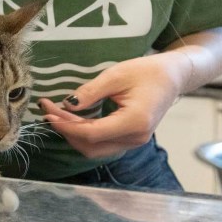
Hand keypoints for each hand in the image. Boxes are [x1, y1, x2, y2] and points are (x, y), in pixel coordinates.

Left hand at [39, 53, 188, 157]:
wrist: (172, 77)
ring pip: (94, 149)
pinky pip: (101, 144)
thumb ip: (90, 92)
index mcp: (135, 122)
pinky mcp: (130, 140)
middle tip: (48, 110)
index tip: (48, 112)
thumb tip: (66, 104)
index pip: (92, 134)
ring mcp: (134, 142)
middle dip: (66, 130)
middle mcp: (135, 138)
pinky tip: (71, 120)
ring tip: (56, 114)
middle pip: (90, 146)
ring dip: (73, 134)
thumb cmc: (147, 72)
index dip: (66, 126)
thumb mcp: (116, 75)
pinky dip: (83, 134)